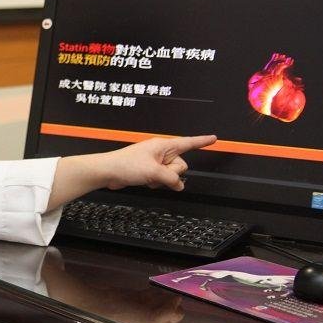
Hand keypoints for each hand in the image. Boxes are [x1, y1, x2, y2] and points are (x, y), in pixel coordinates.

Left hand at [46, 134, 215, 210]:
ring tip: (147, 176)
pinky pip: (162, 178)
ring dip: (162, 179)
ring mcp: (155, 161)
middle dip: (171, 173)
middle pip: (181, 164)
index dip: (202, 141)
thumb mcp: (154, 172)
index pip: (188, 142)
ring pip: (172, 174)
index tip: (214, 138)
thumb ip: (171, 178)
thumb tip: (179, 184)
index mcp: (163, 145)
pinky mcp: (150, 170)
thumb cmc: (126, 165)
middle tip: (155, 173)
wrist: (108, 172)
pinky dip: (156, 182)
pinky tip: (145, 181)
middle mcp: (161, 151)